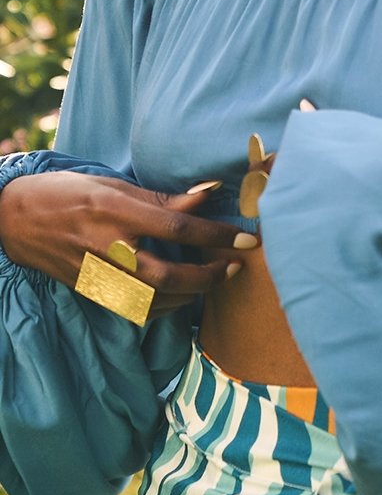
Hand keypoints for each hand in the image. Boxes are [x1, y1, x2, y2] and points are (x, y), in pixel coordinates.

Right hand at [0, 172, 253, 316]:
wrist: (14, 220)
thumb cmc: (67, 193)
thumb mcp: (112, 184)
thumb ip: (160, 197)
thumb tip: (208, 193)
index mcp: (114, 211)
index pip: (176, 227)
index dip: (215, 234)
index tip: (245, 239)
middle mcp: (106, 247)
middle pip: (167, 275)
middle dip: (208, 276)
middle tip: (234, 266)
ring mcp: (96, 275)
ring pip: (153, 301)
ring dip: (191, 295)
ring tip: (215, 280)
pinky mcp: (91, 293)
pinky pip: (135, 310)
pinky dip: (165, 307)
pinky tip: (183, 295)